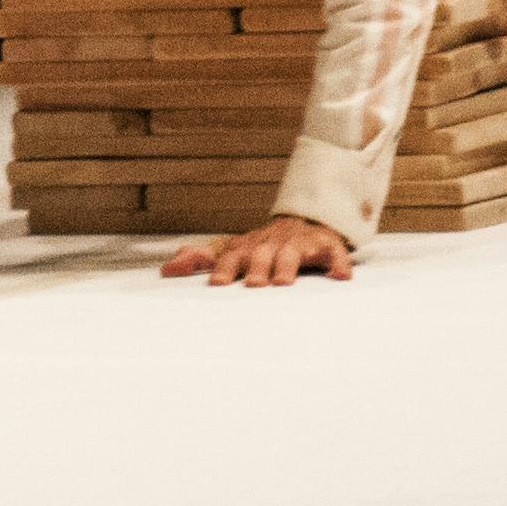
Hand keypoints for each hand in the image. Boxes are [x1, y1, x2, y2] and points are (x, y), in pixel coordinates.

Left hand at [159, 214, 352, 286]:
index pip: (230, 254)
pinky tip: (339, 276)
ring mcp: (299, 243)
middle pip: (260, 253)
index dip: (222, 267)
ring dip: (287, 266)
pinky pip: (334, 254)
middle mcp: (271, 243)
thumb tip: (167, 270)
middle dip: (256, 267)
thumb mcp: (231, 248)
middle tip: (252, 285)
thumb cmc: (262, 244)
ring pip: (292, 253)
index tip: (215, 283)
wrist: (305, 220)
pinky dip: (338, 263)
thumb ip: (200, 257)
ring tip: (284, 283)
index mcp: (247, 246)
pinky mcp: (327, 246)